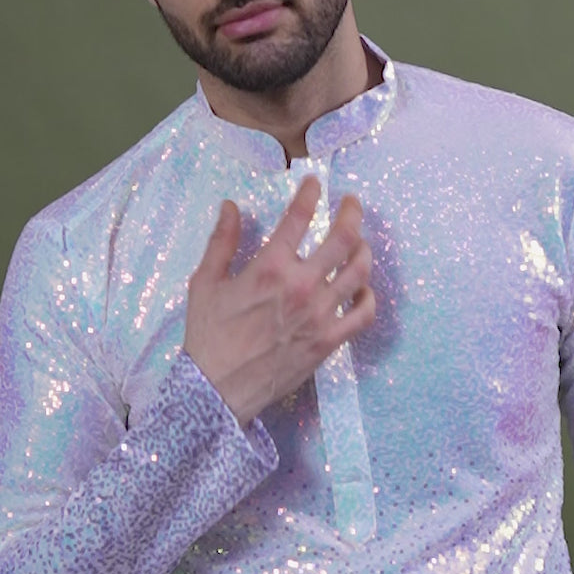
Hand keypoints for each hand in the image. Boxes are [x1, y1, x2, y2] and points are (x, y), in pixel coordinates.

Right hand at [183, 178, 374, 427]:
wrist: (218, 389)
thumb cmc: (208, 335)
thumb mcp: (205, 282)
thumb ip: (222, 241)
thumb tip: (231, 206)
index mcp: (269, 267)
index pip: (300, 217)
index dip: (311, 194)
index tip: (315, 184)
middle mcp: (301, 286)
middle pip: (344, 238)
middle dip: (352, 213)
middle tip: (352, 204)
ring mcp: (320, 314)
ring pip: (359, 271)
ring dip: (364, 250)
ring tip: (359, 243)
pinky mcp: (329, 340)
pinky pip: (364, 313)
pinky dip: (368, 296)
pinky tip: (361, 289)